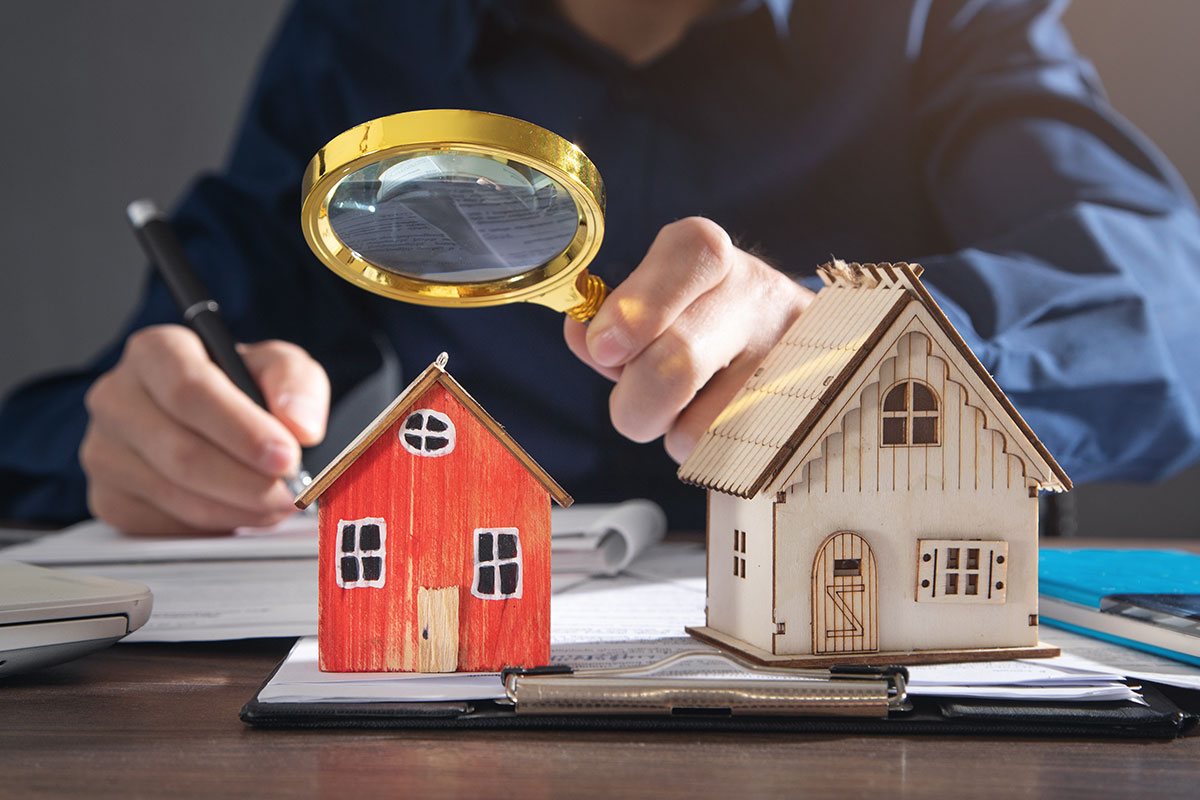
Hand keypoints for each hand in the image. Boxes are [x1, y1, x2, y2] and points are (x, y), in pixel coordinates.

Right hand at [80, 325, 329, 533]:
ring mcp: (104, 450)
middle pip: (181, 452)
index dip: (242, 430)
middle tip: (291, 492)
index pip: (190, 391)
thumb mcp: (278, 368)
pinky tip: (243, 511)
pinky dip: (216, 525)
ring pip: (175, 494)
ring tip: (278, 503)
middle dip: (247, 481)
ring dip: (238, 508)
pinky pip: (165, 524)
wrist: (212, 423)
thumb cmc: (242, 388)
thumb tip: (299, 424)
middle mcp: (117, 398)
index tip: (287, 456)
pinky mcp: (108, 498)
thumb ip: (296, 384)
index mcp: (156, 352)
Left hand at [565, 217, 813, 462]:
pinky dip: (705, 452)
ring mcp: (789, 353)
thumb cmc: (700, 324)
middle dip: (634, 401)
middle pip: (681, 360)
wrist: (794, 346)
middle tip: (631, 405)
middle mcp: (756, 293)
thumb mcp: (654, 307)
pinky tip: (719, 420)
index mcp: (707, 255)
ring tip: (688, 407)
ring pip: (701, 426)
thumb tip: (585, 339)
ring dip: (672, 431)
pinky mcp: (804, 407)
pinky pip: (729, 455)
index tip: (604, 348)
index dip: (637, 306)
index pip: (689, 256)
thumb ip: (610, 322)